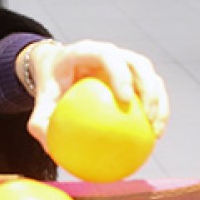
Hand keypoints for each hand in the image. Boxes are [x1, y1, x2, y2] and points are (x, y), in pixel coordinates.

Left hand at [24, 39, 168, 151]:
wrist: (56, 69)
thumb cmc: (49, 85)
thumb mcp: (41, 100)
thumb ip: (39, 122)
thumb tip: (49, 148)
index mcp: (85, 51)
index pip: (108, 55)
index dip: (120, 73)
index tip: (126, 99)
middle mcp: (110, 52)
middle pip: (138, 63)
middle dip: (149, 89)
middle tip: (148, 118)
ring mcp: (124, 61)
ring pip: (151, 76)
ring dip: (159, 102)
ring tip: (156, 131)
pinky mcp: (133, 74)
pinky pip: (150, 91)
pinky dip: (156, 110)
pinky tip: (153, 136)